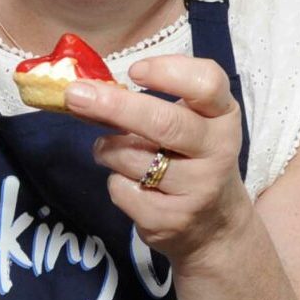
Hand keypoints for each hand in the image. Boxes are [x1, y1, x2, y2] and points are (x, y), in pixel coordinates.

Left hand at [68, 55, 249, 264]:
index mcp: (224, 116)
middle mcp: (218, 151)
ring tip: (111, 149)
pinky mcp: (170, 220)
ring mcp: (196, 189)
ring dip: (107, 148)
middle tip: (75, 94)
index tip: (134, 71)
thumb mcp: (193, 124)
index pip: (207, 83)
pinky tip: (132, 184)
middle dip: (114, 106)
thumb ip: (154, 102)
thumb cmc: (192, 159)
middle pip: (164, 123)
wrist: (215, 227)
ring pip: (131, 157)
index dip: (169, 71)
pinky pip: (122, 189)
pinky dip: (116, 181)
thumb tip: (88, 89)